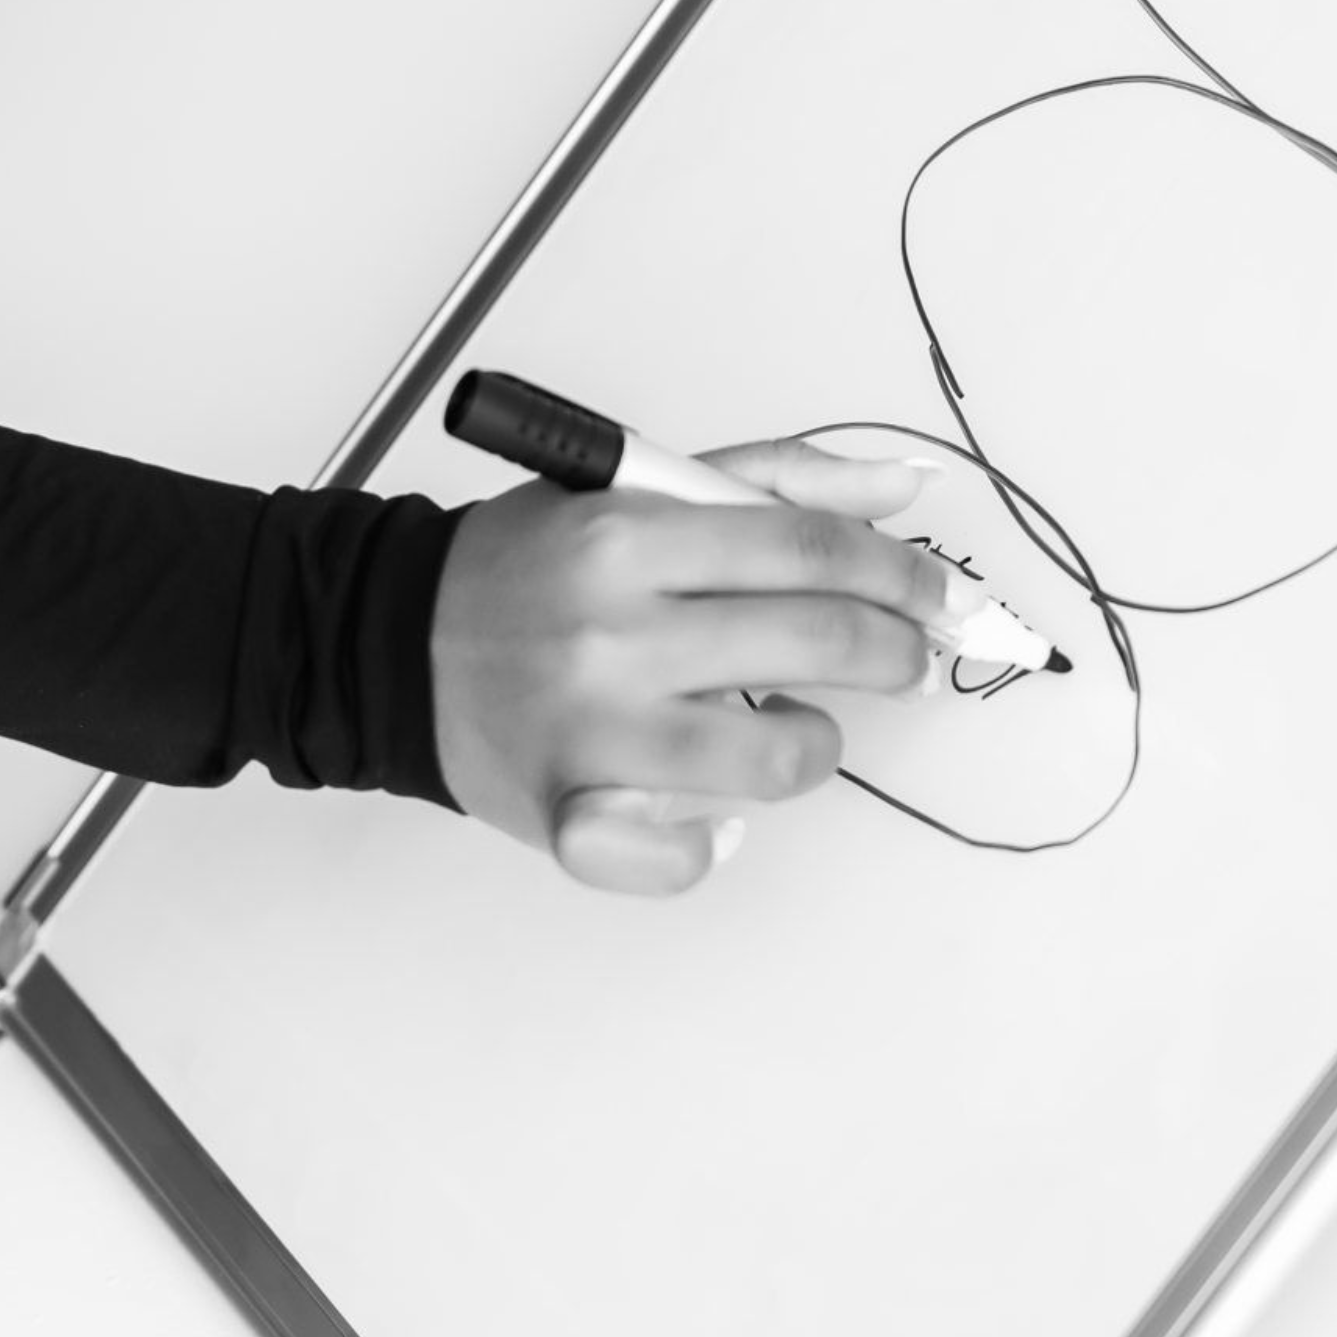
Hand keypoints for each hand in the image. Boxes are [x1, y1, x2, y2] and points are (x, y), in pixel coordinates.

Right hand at [429, 438, 945, 897]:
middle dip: (891, 652)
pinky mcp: (568, 818)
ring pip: (773, 756)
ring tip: (798, 722)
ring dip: (815, 742)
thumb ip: (776, 479)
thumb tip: (906, 486)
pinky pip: (687, 856)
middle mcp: (612, 631)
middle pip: (814, 642)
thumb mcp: (640, 488)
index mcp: (629, 535)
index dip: (901, 574)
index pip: (809, 549)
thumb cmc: (532, 563)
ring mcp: (592, 732)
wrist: (394, 640)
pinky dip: (716, 841)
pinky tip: (714, 809)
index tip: (942, 595)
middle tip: (903, 658)